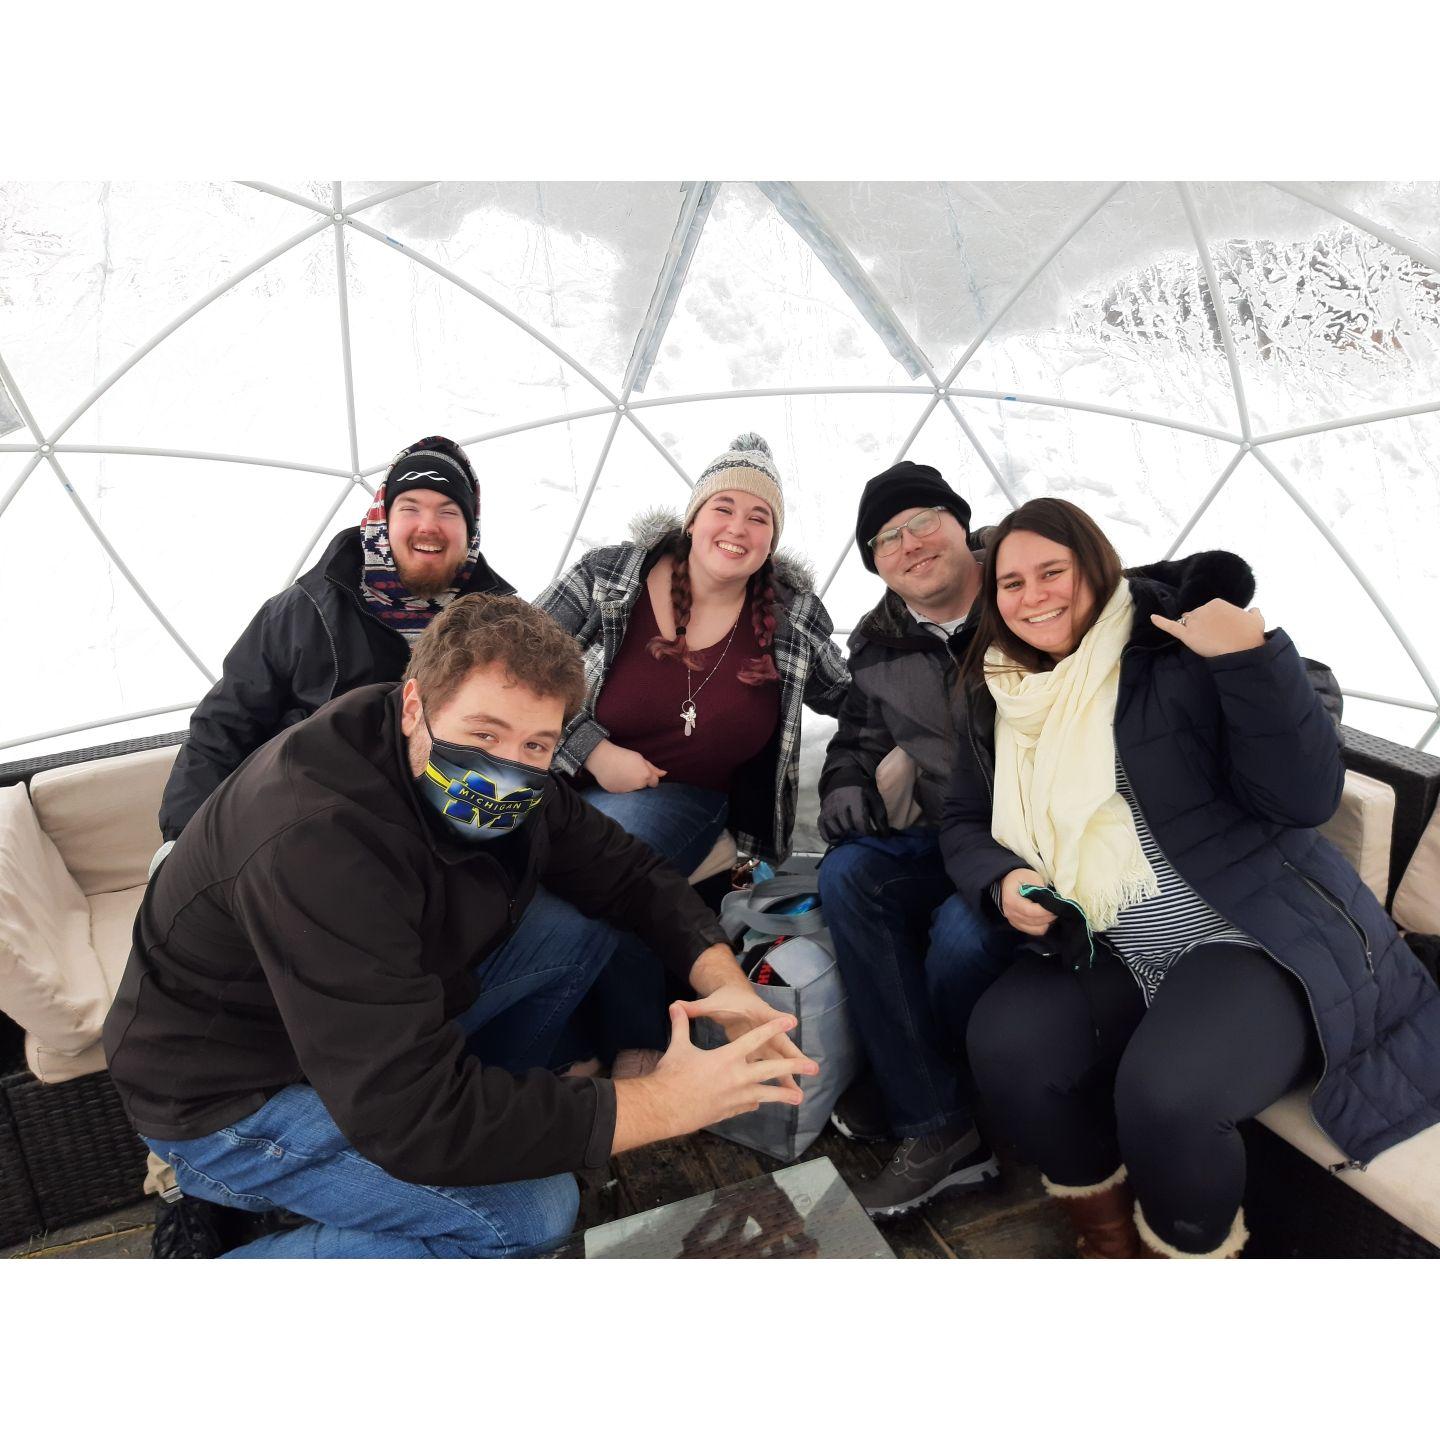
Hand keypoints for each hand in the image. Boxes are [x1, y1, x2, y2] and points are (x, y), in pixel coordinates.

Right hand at [583, 739, 666, 792]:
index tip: (643, 773)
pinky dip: (620, 786)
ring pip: (632, 790)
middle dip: (640, 781)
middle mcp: (638, 786)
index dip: (650, 778)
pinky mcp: (616, 793)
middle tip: (630, 771)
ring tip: (621, 773)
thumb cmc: (622, 756)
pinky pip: (621, 792)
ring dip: (630, 784)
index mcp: (645, 776)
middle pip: (643, 787)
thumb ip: (653, 768)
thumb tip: (664, 774)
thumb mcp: (640, 758)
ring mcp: (627, 791)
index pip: (655, 783)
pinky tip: (615, 777)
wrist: (602, 758)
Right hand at [627, 1005, 815, 1140]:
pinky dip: (754, 1103)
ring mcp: (734, 1098)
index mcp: (726, 1058)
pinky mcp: (728, 1112)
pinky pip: (747, 1105)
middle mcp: (736, 1078)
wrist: (664, 1109)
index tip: (791, 1020)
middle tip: (812, 1068)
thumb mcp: (677, 1048)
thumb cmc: (671, 1076)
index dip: (774, 1027)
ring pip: (765, 1095)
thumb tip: (674, 1005)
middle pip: (770, 1070)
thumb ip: (681, 1025)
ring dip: (783, 1094)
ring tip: (799, 1097)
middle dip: (792, 1067)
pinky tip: (759, 1104)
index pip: (755, 1038)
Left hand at [675, 982, 817, 1102]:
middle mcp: (763, 1026)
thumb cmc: (725, 999)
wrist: (735, 994)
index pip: (766, 1014)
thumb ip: (695, 1008)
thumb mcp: (711, 1002)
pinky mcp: (761, 1048)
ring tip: (799, 1095)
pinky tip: (784, 1096)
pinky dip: (778, 1079)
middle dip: (794, 1055)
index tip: (791, 1021)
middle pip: (780, 1042)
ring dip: (788, 1075)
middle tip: (811, 1068)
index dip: (777, 1018)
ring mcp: (764, 1039)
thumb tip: (675, 1006)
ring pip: (778, 1059)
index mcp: (753, 1011)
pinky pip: (771, 1065)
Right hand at [819, 784, 889, 843]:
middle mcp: (839, 805)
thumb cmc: (862, 793)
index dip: (867, 832)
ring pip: (836, 832)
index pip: (859, 822)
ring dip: (846, 838)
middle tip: (864, 839)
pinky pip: (824, 833)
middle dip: (857, 836)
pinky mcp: (822, 816)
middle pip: (848, 828)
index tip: (873, 836)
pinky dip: (832, 839)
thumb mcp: (874, 800)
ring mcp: (828, 811)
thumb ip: (880, 818)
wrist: (843, 780)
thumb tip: (885, 836)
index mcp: (854, 799)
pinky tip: (841, 840)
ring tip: (854, 839)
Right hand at [1000, 868, 1057, 935]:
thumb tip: (1051, 899)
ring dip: (1047, 923)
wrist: (1008, 883)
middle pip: (1033, 921)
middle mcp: (1010, 913)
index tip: (1056, 907)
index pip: (1029, 911)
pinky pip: (1033, 931)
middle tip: (1058, 909)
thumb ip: (1039, 888)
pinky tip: (1047, 919)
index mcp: (1011, 900)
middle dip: (1049, 917)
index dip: (1044, 911)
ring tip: (1053, 913)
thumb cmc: (1020, 878)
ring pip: (1035, 929)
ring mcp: (1013, 921)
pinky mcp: (1018, 925)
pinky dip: (1043, 927)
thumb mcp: (1030, 876)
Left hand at [1151, 599, 1264, 656]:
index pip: (1207, 610)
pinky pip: (1170, 627)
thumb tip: (1253, 611)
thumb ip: (1253, 613)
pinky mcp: (1187, 635)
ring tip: (1201, 638)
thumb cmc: (1251, 636)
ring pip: (1186, 623)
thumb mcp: (1256, 620)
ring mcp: (1194, 622)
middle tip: (1212, 637)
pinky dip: (1161, 622)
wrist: (1244, 649)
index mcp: (1217, 603)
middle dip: (1201, 625)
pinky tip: (1152, 618)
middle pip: (1195, 616)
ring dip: (1190, 629)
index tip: (1220, 630)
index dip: (1212, 621)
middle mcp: (1203, 609)